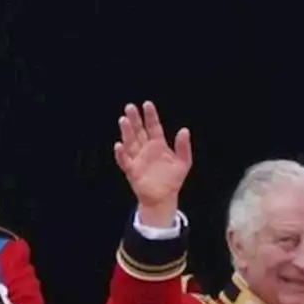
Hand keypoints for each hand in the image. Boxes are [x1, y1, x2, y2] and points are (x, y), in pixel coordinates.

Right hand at [114, 101, 191, 221]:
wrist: (164, 199)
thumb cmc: (172, 180)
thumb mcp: (183, 162)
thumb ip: (183, 147)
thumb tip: (184, 130)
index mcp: (158, 145)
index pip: (153, 127)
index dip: (150, 116)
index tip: (147, 104)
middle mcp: (146, 149)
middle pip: (139, 131)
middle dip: (135, 119)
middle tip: (130, 107)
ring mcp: (138, 159)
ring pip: (130, 142)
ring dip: (127, 132)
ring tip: (124, 120)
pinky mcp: (132, 171)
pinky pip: (125, 161)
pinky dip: (121, 154)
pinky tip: (119, 145)